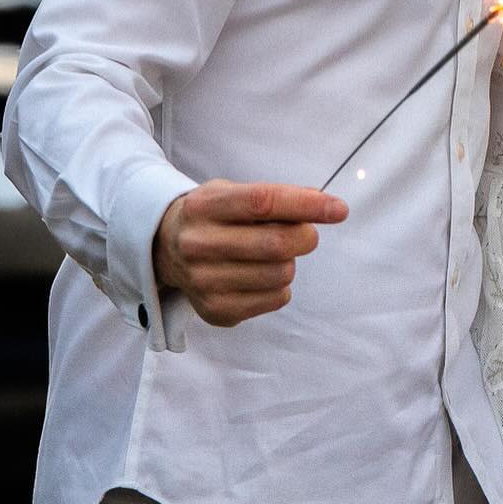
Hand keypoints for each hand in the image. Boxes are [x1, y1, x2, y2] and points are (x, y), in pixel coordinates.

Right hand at [153, 178, 347, 327]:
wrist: (164, 247)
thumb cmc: (214, 216)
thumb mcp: (233, 193)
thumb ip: (276, 197)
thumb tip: (325, 204)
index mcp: (204, 206)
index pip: (263, 203)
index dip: (306, 205)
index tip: (338, 209)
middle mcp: (198, 244)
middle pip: (275, 244)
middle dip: (305, 237)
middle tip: (306, 234)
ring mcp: (203, 281)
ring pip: (280, 274)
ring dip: (290, 262)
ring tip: (272, 255)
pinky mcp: (215, 310)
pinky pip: (274, 299)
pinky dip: (281, 286)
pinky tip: (262, 276)